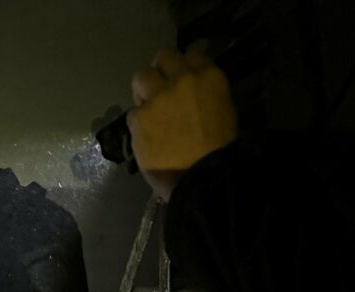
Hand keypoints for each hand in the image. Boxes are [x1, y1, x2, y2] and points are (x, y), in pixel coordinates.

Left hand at [128, 48, 237, 200]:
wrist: (202, 176)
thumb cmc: (217, 148)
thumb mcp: (221, 109)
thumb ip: (203, 91)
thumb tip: (189, 89)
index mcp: (209, 77)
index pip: (192, 53)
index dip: (183, 65)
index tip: (179, 77)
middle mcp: (182, 80)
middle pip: (163, 56)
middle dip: (160, 70)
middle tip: (159, 88)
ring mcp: (158, 98)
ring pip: (140, 76)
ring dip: (142, 89)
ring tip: (148, 107)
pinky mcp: (139, 118)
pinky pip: (133, 112)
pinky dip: (138, 122)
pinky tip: (146, 135)